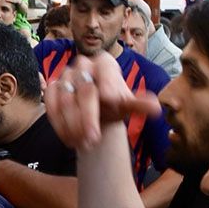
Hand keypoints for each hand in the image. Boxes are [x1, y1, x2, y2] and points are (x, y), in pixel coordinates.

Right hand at [45, 52, 159, 150]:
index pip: (106, 72)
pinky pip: (51, 106)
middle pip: (85, 90)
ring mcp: (65, 76)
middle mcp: (83, 65)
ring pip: (65, 100)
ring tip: (83, 144)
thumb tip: (157, 108)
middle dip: (88, 117)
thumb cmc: (113, 105)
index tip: (112, 101)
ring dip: (73, 125)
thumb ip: (139, 106)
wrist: (95, 110)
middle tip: (93, 139)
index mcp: (104, 63)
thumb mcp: (127, 105)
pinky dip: (59, 124)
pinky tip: (69, 140)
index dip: (109, 85)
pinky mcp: (51, 89)